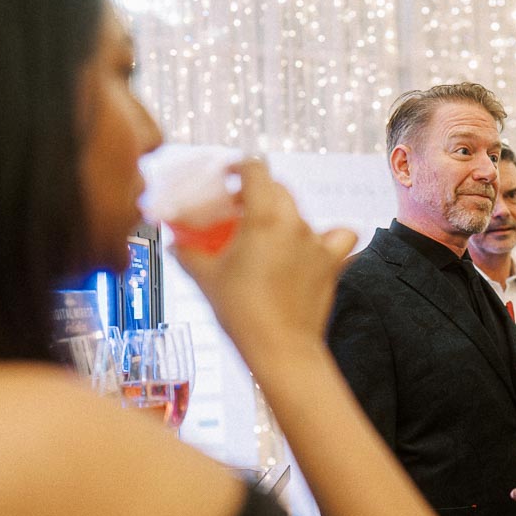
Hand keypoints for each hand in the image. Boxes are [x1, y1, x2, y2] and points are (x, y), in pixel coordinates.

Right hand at [172, 159, 356, 352]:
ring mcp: (317, 242)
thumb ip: (188, 254)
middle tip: (237, 209)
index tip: (229, 175)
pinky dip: (331, 236)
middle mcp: (295, 223)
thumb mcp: (206, 278)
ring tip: (268, 235)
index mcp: (263, 217)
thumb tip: (175, 244)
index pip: (256, 171)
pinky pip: (340, 236)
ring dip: (284, 216)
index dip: (240, 167)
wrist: (280, 348)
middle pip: (279, 189)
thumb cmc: (242, 313)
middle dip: (257, 193)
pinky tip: (317, 245)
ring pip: (302, 213)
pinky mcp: (332, 262)